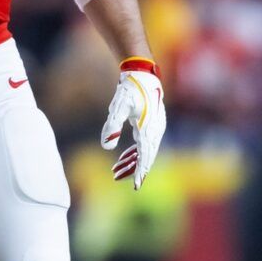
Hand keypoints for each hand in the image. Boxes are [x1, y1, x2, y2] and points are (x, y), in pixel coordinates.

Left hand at [100, 58, 165, 188]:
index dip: (140, 171)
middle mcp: (155, 131)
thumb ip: (112, 125)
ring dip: (131, 162)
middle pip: (145, 157)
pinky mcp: (151, 126)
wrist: (142, 74)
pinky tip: (124, 158)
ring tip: (116, 170)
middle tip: (116, 177)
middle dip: (132, 169)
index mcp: (149, 128)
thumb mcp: (118, 107)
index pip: (145, 155)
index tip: (136, 185)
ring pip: (145, 152)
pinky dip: (134, 153)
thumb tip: (106, 146)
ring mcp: (155, 129)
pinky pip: (144, 145)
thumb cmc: (130, 89)